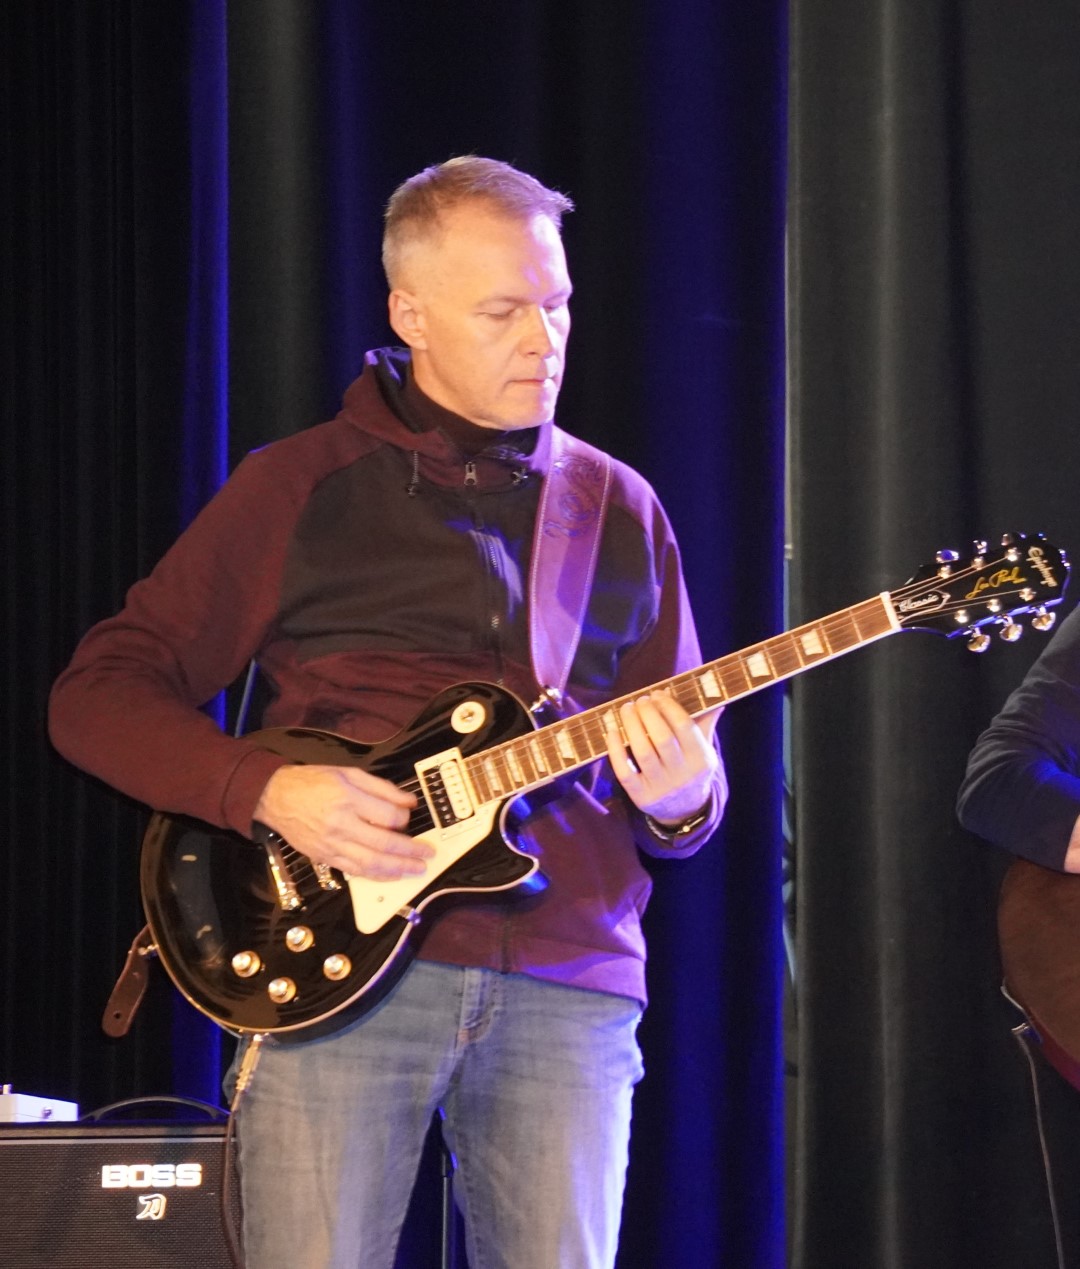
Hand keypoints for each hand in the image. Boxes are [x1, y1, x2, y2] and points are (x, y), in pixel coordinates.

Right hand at [252, 764, 430, 880]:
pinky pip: (355, 871)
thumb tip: (408, 802)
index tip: (410, 817)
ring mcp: (332, 845)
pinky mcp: (325, 857)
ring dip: (397, 870)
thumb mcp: (349, 773)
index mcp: (349, 799)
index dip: (405, 819)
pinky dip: (376, 876)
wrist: (276, 797)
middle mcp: (342, 824)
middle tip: (428, 854)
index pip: (388, 816)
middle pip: (384, 844)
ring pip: (371, 863)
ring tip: (416, 871)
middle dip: (410, 852)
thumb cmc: (313, 782)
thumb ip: (381, 788)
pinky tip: (391, 876)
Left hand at [605, 692, 721, 825]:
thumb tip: (715, 696)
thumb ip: (705, 723)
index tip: (657, 694)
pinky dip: (615, 751)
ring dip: (631, 726)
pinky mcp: (641, 796)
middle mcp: (682, 774)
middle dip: (648, 713)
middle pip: (662, 737)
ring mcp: (661, 786)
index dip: (668, 706)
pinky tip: (611, 732)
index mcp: (701, 758)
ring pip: (643, 752)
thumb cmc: (691, 770)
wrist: (685, 811)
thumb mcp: (704, 750)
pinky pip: (625, 772)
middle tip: (640, 700)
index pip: (684, 726)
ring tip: (626, 709)